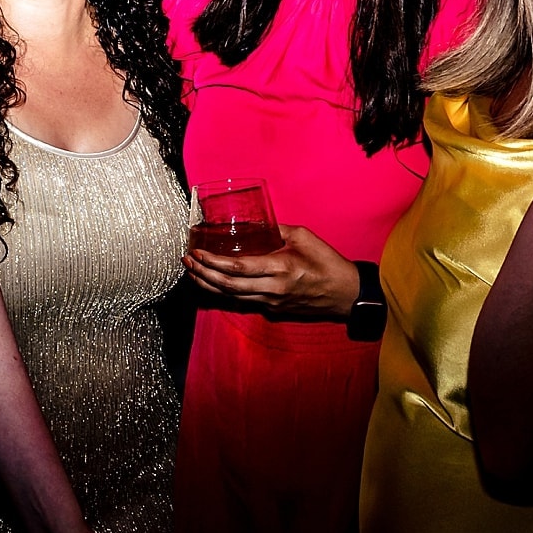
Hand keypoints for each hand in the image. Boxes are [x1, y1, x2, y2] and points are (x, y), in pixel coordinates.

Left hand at [182, 223, 358, 317]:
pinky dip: (223, 293)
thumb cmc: (328, 263)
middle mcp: (272, 289)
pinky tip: (211, 285)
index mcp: (280, 269)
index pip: (238, 268)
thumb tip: (257, 224)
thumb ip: (279, 230)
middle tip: (187, 261)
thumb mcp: (305, 238)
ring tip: (192, 272)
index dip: (214, 261)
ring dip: (208, 285)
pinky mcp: (273, 309)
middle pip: (228, 285)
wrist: (345, 294)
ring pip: (231, 297)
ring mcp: (271, 302)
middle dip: (203, 273)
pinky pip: (241, 302)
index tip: (197, 252)